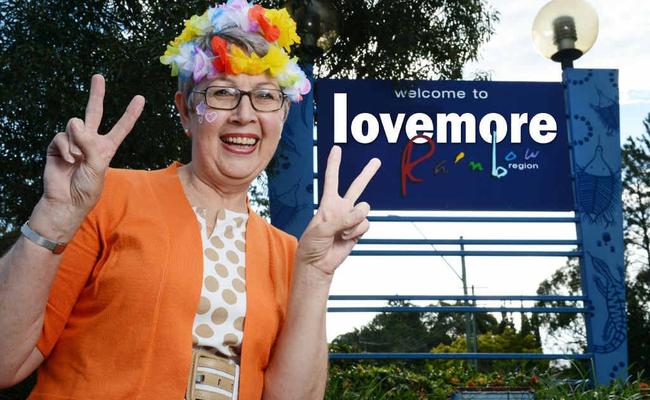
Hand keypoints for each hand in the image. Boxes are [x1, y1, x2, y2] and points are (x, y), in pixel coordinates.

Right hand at [42, 74, 143, 215]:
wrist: (65, 202)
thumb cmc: (87, 188)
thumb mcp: (97, 166)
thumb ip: (89, 143)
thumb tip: (74, 121)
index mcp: (106, 148)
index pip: (121, 127)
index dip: (130, 113)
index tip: (140, 98)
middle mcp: (90, 141)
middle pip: (94, 112)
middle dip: (96, 94)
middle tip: (98, 76)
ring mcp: (73, 142)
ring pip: (75, 125)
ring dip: (77, 142)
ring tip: (78, 160)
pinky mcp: (57, 146)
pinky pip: (62, 136)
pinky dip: (66, 148)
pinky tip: (68, 161)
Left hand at [296, 146, 380, 275]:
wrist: (317, 263)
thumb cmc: (312, 244)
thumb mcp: (321, 229)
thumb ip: (341, 219)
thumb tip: (362, 212)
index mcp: (328, 203)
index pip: (332, 179)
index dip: (334, 164)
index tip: (337, 148)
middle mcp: (341, 208)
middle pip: (356, 187)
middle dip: (367, 174)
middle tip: (376, 161)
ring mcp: (351, 219)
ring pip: (364, 209)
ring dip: (354, 221)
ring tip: (341, 232)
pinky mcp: (358, 231)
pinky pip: (366, 224)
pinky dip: (357, 232)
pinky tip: (346, 237)